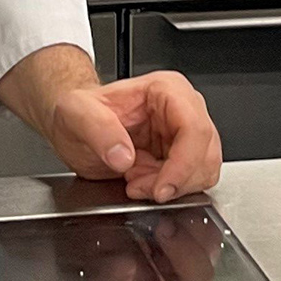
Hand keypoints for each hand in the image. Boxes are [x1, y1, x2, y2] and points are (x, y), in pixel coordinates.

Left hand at [0, 44, 221, 201]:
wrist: (75, 125)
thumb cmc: (79, 111)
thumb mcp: (75, 113)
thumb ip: (98, 130)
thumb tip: (123, 156)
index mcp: (166, 90)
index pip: (194, 128)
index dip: (183, 164)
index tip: (161, 188)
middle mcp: (184, 109)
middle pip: (205, 153)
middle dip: (174, 180)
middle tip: (137, 185)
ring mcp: (186, 134)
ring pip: (203, 171)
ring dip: (171, 186)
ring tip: (135, 180)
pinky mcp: (182, 156)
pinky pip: (191, 181)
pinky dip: (169, 190)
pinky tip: (142, 181)